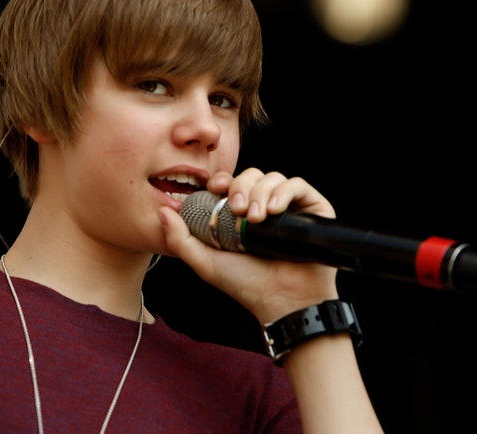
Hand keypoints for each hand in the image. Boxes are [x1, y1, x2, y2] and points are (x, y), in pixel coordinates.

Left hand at [159, 168, 339, 324]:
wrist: (282, 300)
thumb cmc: (246, 284)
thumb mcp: (205, 262)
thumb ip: (180, 239)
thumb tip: (163, 211)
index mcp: (241, 215)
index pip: (232, 183)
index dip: (223, 180)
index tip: (215, 188)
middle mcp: (265, 208)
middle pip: (252, 175)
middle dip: (241, 186)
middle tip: (237, 210)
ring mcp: (289, 208)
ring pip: (274, 177)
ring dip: (261, 192)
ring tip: (257, 218)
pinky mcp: (313, 210)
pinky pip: (299, 185)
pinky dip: (284, 192)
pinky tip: (274, 210)